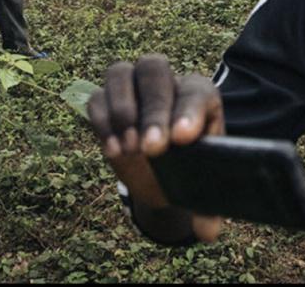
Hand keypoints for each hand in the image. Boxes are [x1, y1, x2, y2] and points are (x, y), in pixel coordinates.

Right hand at [87, 54, 225, 241]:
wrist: (161, 171)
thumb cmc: (188, 172)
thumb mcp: (200, 189)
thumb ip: (206, 208)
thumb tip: (208, 233)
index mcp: (199, 96)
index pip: (196, 91)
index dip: (189, 111)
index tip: (182, 139)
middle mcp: (166, 82)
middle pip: (155, 71)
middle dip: (153, 110)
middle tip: (152, 150)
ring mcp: (132, 86)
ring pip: (121, 72)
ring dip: (123, 109)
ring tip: (130, 149)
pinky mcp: (104, 100)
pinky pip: (96, 97)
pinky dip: (101, 122)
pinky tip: (113, 151)